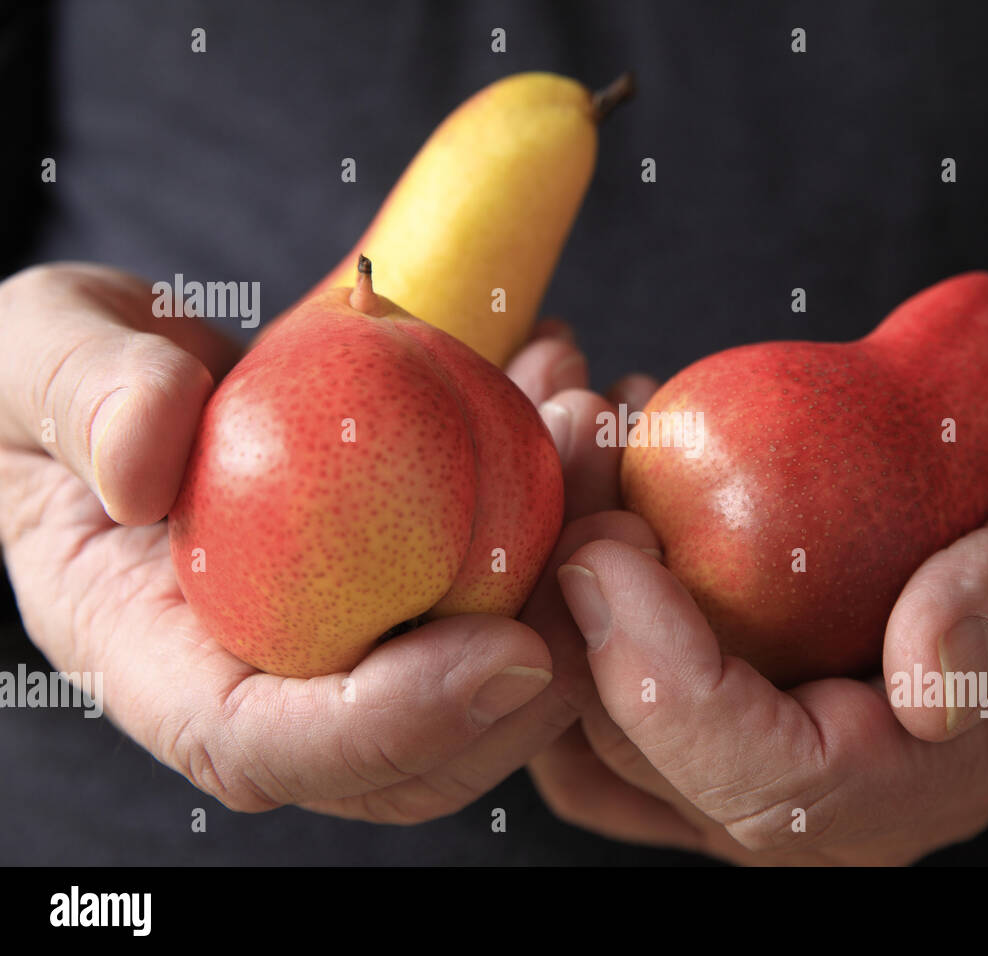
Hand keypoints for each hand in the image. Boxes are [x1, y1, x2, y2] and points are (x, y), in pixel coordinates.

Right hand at [0, 262, 628, 821]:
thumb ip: (77, 397)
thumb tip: (142, 464)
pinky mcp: (417, 590)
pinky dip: (567, 504)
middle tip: (604, 526)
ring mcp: (356, 643)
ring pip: (497, 670)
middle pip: (426, 746)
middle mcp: (275, 680)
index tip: (504, 650)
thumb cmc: (63, 381)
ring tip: (588, 418)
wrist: (133, 375)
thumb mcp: (31, 358)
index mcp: (163, 662)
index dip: (396, 722)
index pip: (273, 746)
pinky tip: (570, 394)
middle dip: (541, 662)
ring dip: (577, 562)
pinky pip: (515, 583)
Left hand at [528, 402, 987, 862]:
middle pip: (635, 745)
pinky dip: (555, 572)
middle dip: (569, 601)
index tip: (610, 544)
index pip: (756, 777)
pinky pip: (583, 671)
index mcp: (897, 789)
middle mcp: (795, 802)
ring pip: (582, 711)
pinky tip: (588, 452)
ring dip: (542, 573)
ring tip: (569, 424)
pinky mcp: (690, 706)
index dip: (666, 677)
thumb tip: (931, 682)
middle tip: (566, 442)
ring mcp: (728, 760)